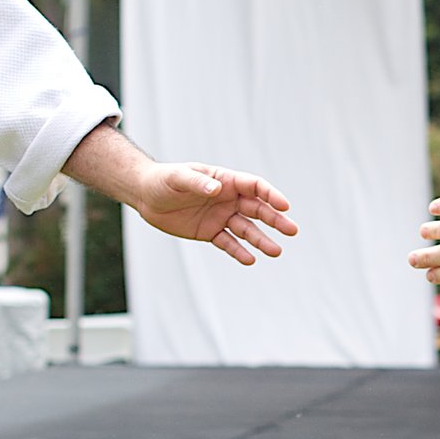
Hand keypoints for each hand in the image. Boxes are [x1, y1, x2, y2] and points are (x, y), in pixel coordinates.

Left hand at [131, 164, 298, 265]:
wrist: (147, 195)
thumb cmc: (164, 180)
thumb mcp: (178, 178)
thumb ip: (197, 182)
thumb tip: (217, 189)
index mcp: (225, 180)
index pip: (254, 186)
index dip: (271, 195)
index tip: (285, 206)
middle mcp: (228, 198)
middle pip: (257, 209)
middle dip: (275, 219)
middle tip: (292, 231)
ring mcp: (221, 216)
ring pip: (247, 229)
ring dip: (261, 240)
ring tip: (276, 251)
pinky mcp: (210, 232)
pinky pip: (228, 243)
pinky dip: (239, 252)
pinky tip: (251, 260)